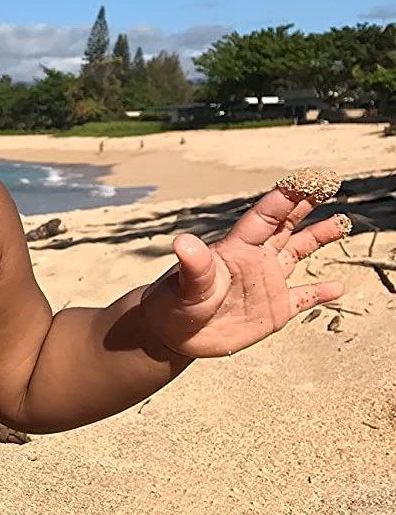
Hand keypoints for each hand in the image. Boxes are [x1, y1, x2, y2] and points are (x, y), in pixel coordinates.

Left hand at [141, 170, 349, 357]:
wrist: (173, 334)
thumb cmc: (173, 303)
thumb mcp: (186, 284)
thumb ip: (194, 264)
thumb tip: (182, 242)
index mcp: (237, 249)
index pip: (265, 217)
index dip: (285, 198)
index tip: (307, 180)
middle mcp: (255, 260)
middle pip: (285, 226)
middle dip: (305, 204)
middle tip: (328, 182)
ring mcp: (266, 284)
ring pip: (298, 254)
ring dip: (319, 238)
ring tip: (342, 222)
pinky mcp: (274, 310)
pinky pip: (303, 298)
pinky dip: (320, 293)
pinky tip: (338, 287)